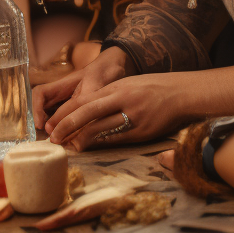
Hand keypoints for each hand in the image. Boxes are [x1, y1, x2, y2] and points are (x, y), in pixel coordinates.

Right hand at [32, 46, 129, 128]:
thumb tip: (71, 124)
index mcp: (62, 84)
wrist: (116, 66)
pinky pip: (66, 118)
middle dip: (41, 121)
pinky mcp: (78, 108)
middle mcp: (62, 93)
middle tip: (48, 137)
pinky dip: (65, 128)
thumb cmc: (104, 72)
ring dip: (52, 126)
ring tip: (57, 140)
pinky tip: (70, 137)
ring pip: (53, 113)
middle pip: (42, 106)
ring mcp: (69, 100)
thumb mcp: (94, 87)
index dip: (36, 109)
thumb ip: (82, 104)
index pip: (40, 94)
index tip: (41, 125)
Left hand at [45, 72, 190, 151]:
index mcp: (117, 87)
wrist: (182, 93)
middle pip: (88, 112)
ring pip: (101, 128)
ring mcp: (133, 116)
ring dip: (82, 139)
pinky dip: (101, 143)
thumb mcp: (129, 84)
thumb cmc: (153, 88)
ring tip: (68, 146)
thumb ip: (109, 95)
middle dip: (67, 125)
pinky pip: (117, 139)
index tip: (52, 122)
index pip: (84, 100)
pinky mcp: (142, 132)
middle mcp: (122, 99)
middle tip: (53, 137)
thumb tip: (86, 109)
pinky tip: (90, 148)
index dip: (66, 112)